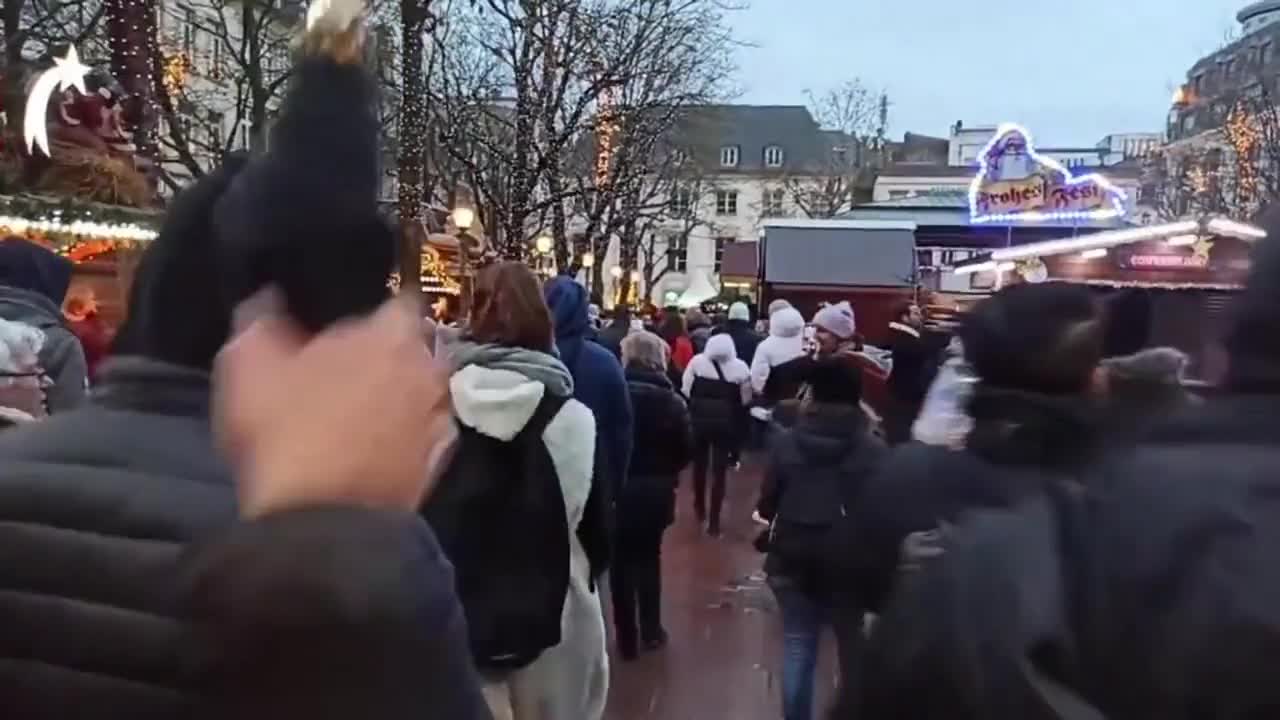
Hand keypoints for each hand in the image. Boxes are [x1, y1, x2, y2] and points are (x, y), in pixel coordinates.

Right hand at [215, 291, 456, 518]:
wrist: (320, 521)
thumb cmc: (284, 431)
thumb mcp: (247, 366)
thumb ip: (261, 323)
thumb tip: (267, 301)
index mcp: (390, 335)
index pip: (399, 304)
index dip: (376, 313)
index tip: (355, 325)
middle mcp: (427, 372)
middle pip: (418, 350)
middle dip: (395, 355)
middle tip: (357, 369)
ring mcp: (438, 420)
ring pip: (426, 394)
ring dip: (405, 397)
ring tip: (367, 411)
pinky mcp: (438, 466)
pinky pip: (427, 439)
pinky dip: (410, 438)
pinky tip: (381, 449)